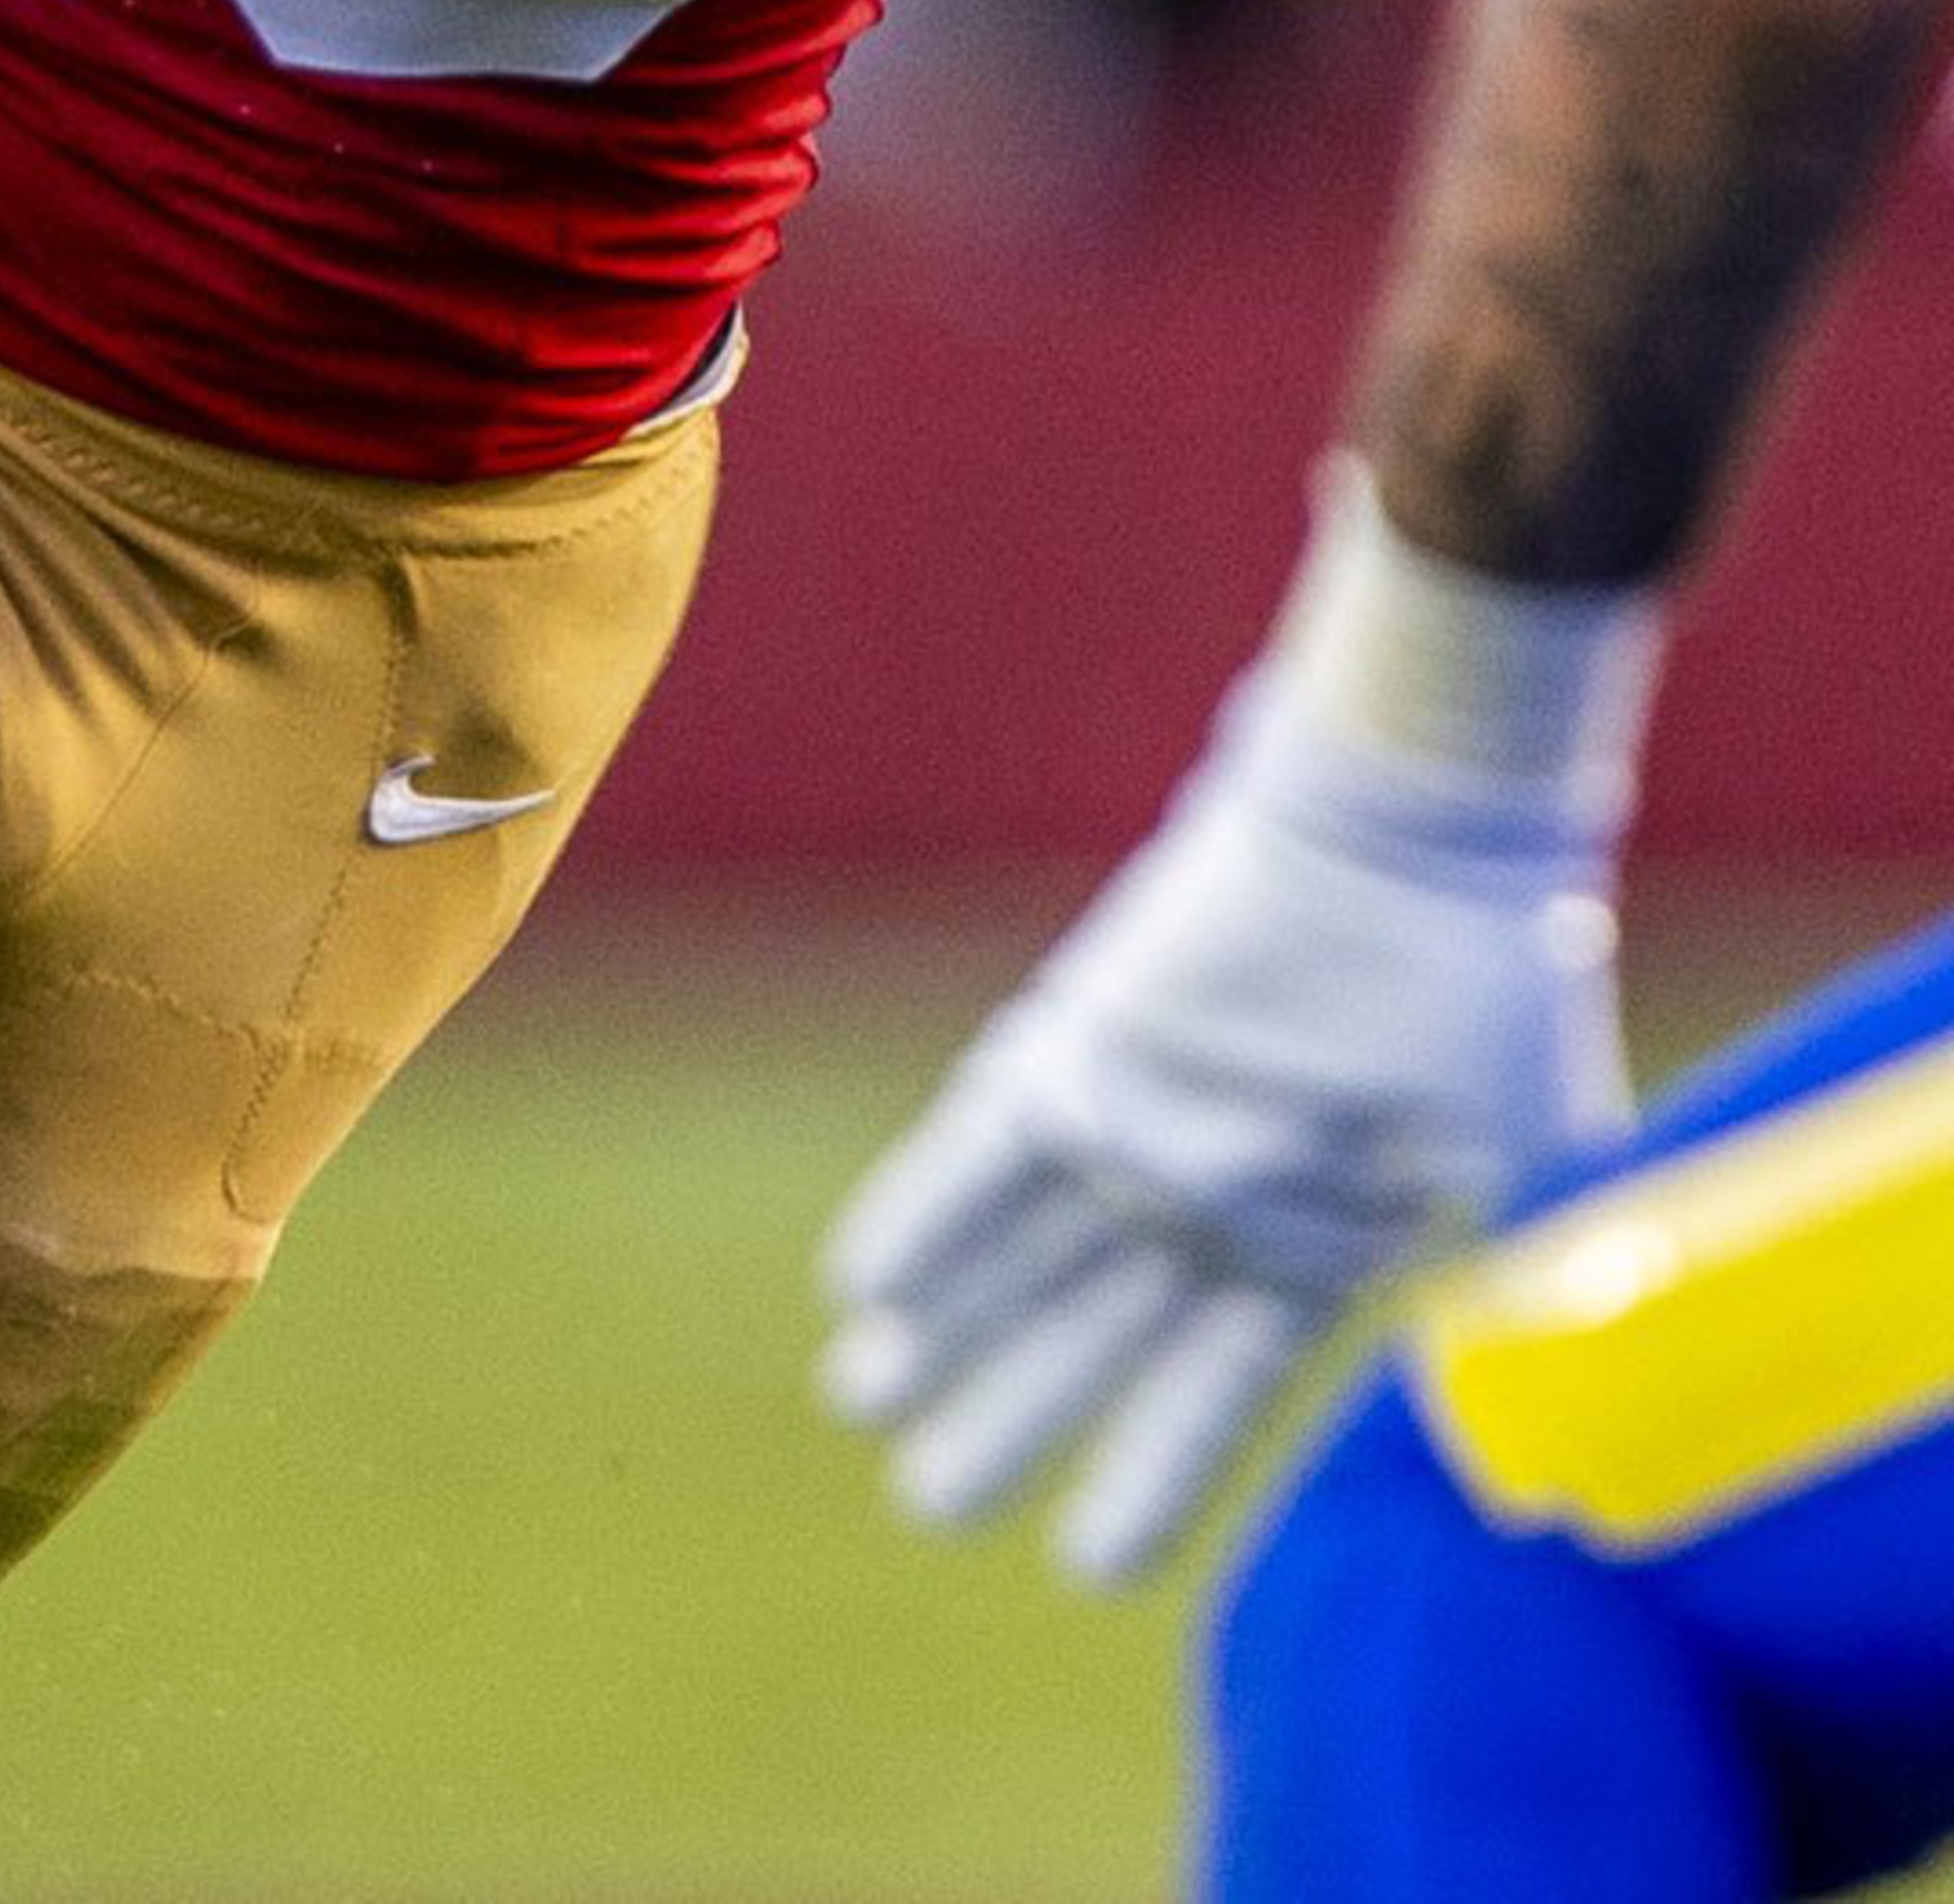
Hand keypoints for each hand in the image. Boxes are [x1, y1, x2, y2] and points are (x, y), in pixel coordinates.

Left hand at [816, 671, 1631, 1584]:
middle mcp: (1205, 1194)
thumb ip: (1515, 1311)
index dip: (1152, 1475)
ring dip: (941, 1324)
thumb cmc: (1494, 999)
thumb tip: (1548, 1456)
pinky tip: (860, 1283)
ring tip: (859, 1396)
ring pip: (1020, 1251)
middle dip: (1007, 1417)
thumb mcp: (1522, 1183)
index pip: (1210, 1389)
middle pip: (1087, 1335)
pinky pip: (984, 1150)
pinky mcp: (1087, 1049)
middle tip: (926, 1500)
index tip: (1088, 1562)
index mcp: (1306, 1240)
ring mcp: (1140, 1121)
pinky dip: (926, 1215)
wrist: (1432, 845)